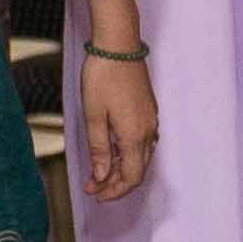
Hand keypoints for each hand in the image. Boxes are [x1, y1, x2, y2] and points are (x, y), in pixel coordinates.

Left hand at [78, 54, 155, 200]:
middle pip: (137, 170)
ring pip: (139, 156)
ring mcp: (150, 120)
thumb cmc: (103, 77)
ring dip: (119, 168)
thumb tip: (101, 175)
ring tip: (96, 171)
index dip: (115, 191)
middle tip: (92, 186)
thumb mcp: (93, 115)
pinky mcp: (147, 111)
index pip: (131, 177)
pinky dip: (125, 153)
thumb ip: (99, 148)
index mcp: (135, 135)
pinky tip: (109, 150)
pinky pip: (141, 141)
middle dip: (115, 183)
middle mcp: (148, 131)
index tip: (96, 195)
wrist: (119, 46)